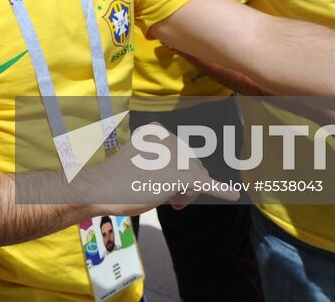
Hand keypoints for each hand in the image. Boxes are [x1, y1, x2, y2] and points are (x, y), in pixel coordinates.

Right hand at [72, 125, 238, 215]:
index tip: (166, 184)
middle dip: (186, 182)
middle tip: (173, 201)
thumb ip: (159, 160)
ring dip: (189, 192)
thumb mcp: (139, 160)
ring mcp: (172, 157)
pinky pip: (204, 184)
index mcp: (157, 131)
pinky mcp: (177, 176)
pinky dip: (221, 190)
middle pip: (191, 163)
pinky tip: (232, 195)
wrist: (102, 188)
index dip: (178, 170)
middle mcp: (168, 139)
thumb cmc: (116, 177)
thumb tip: (181, 175)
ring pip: (195, 176)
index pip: (181, 151)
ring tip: (174, 202)